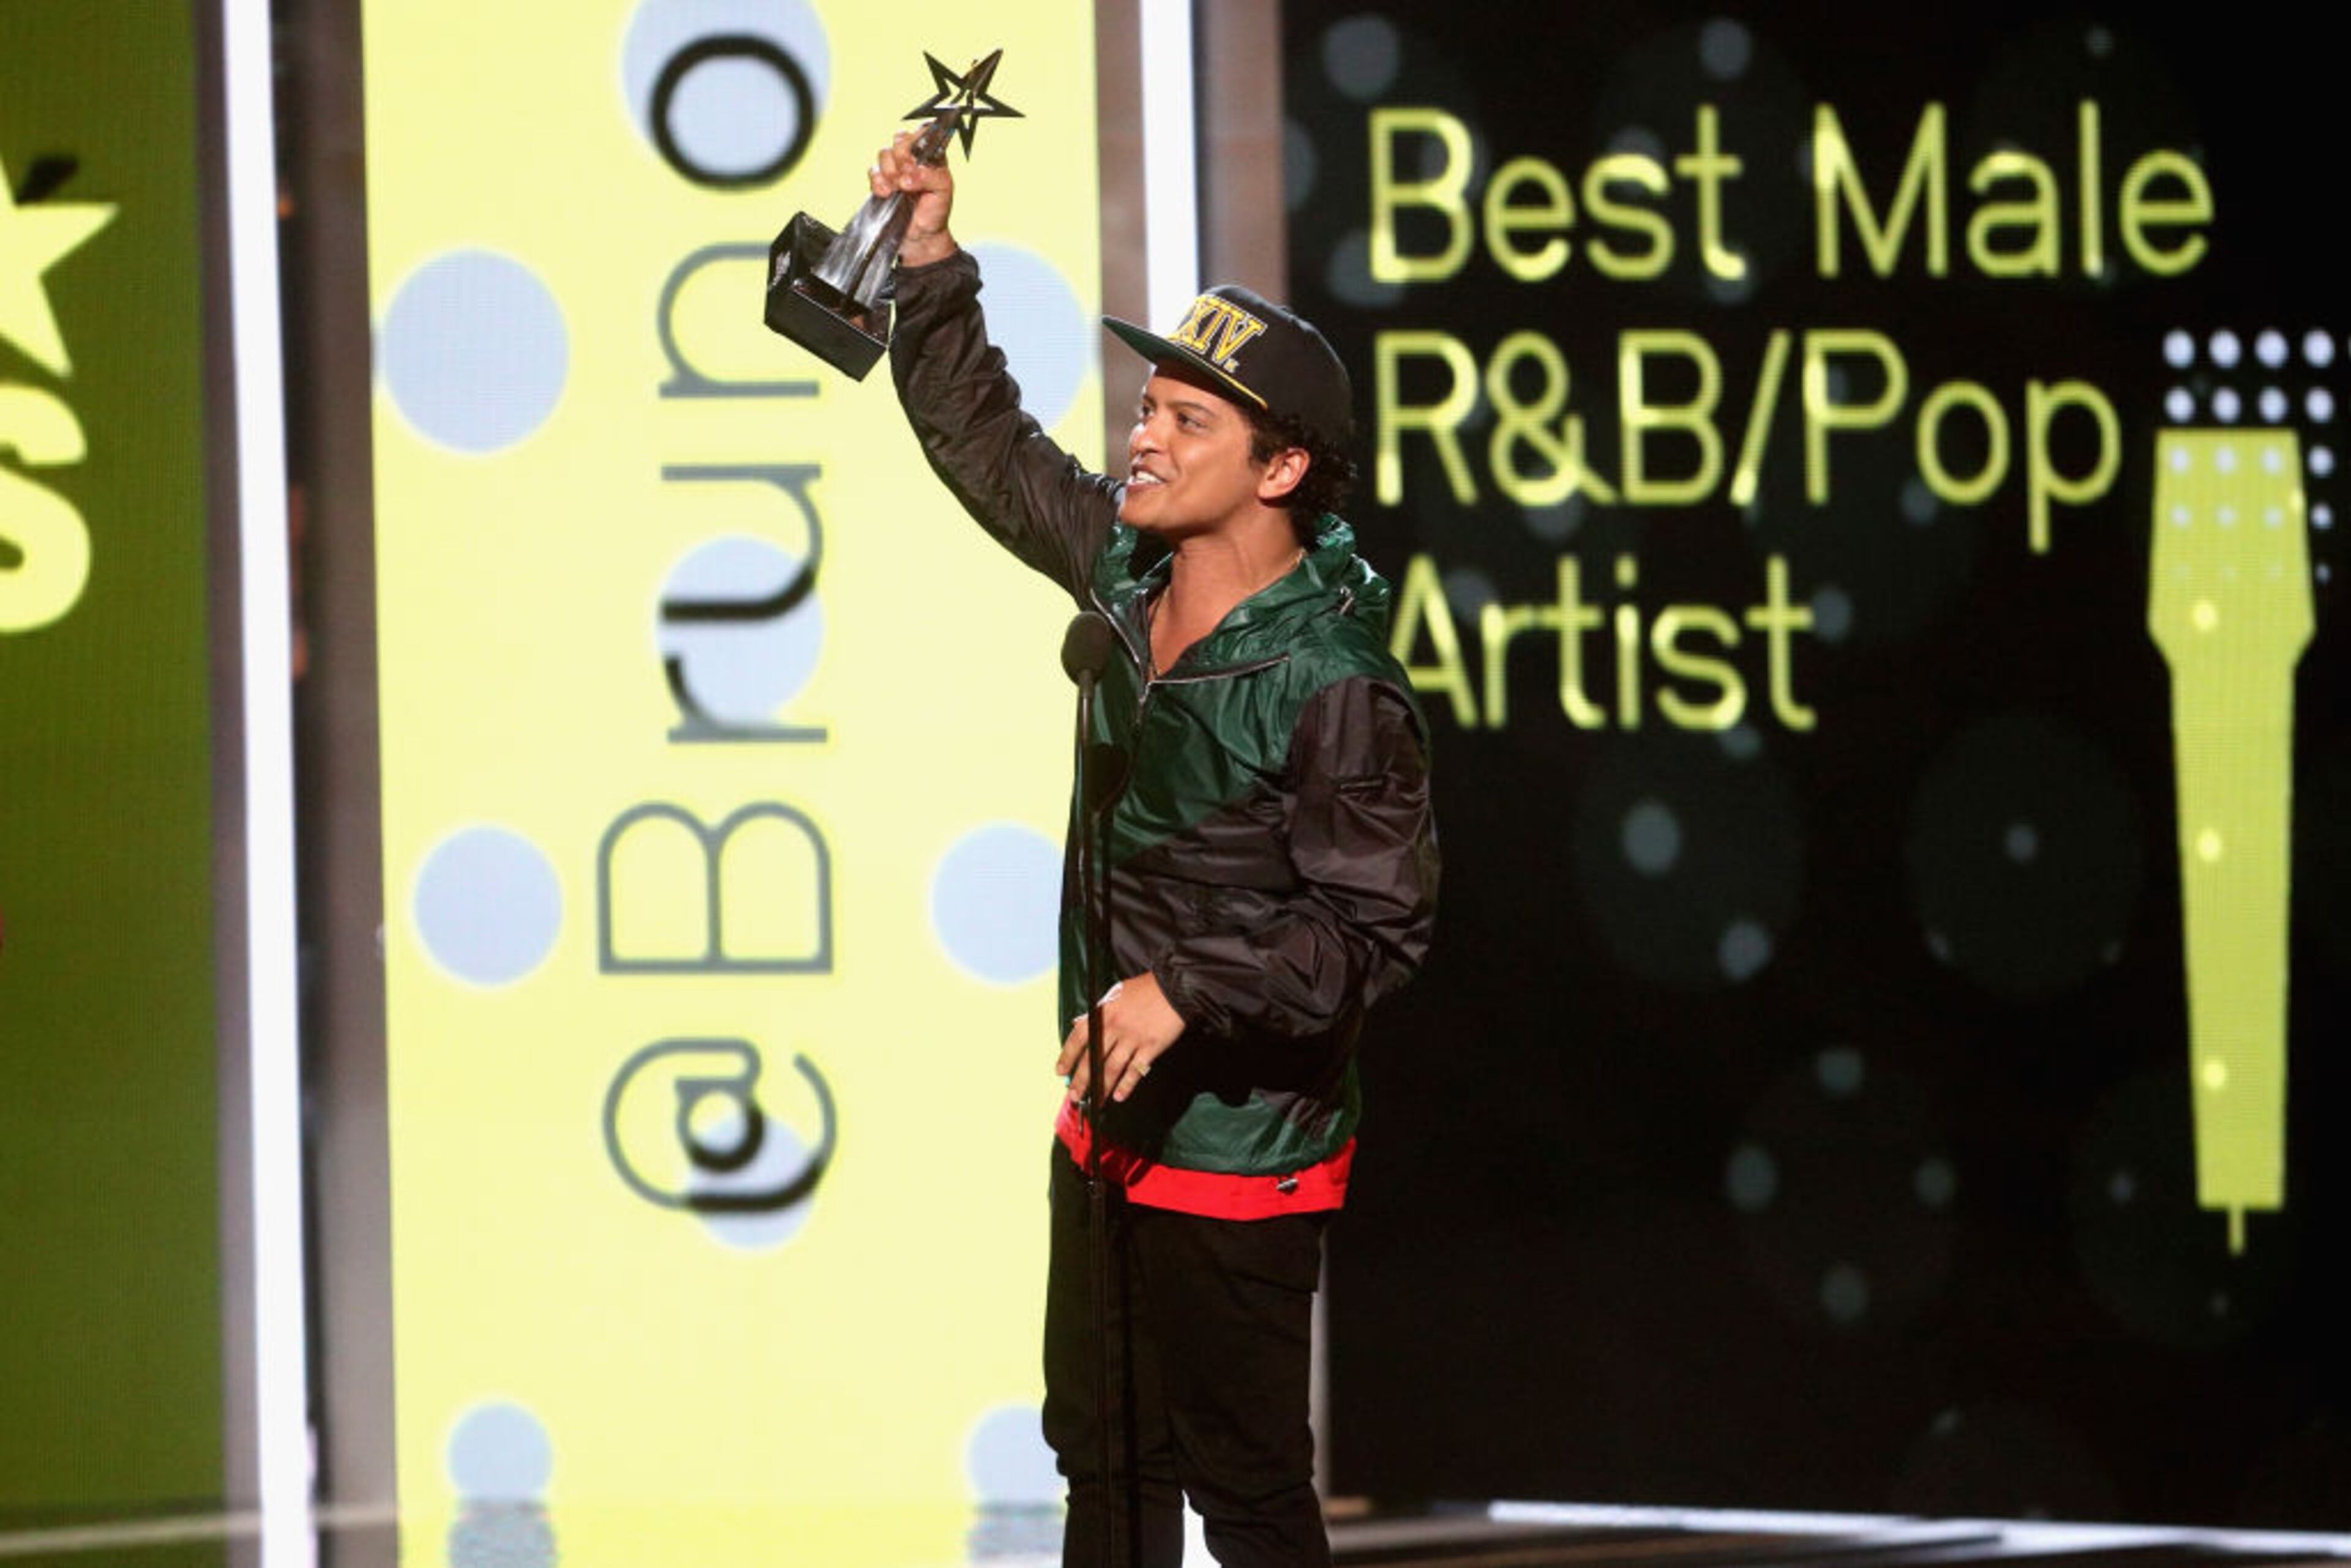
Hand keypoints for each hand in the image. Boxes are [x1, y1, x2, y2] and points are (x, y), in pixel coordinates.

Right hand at [872, 130, 957, 266]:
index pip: (923, 131)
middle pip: (900, 138)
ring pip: (884, 153)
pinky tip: (887, 194)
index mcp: (931, 155)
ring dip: (890, 171)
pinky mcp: (881, 181)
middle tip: (907, 175)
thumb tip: (908, 175)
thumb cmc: (935, 212)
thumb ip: (929, 176)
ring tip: (899, 189)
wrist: (921, 236)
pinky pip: (873, 171)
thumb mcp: (943, 191)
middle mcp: (912, 157)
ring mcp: (895, 168)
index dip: (916, 140)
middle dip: (902, 156)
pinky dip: (879, 182)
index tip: (916, 158)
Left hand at [1059, 973, 1185, 1104]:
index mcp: (1104, 1012)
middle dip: (1081, 1080)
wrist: (1176, 987)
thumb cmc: (1146, 989)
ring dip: (1102, 1087)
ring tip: (1096, 1101)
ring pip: (1112, 1068)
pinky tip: (1120, 1096)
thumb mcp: (1116, 993)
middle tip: (1074, 1095)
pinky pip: (1136, 1070)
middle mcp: (1115, 1026)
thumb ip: (1097, 1011)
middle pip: (1093, 1058)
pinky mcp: (1151, 1046)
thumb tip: (1078, 1022)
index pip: (1078, 1038)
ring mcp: (1133, 1038)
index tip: (1061, 1071)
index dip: (1067, 1056)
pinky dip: (1127, 1085)